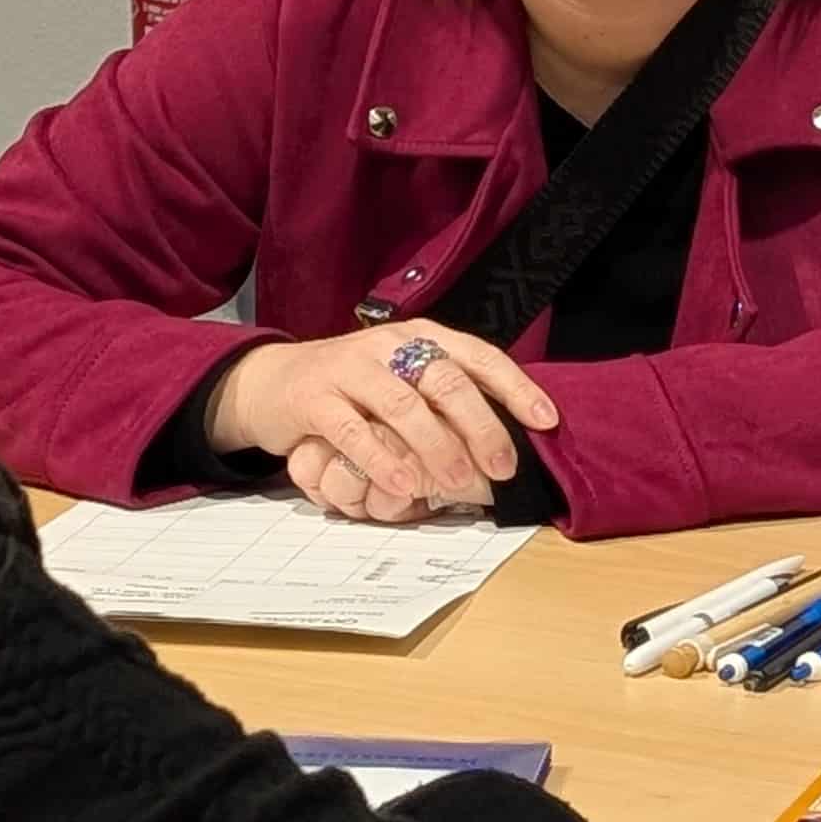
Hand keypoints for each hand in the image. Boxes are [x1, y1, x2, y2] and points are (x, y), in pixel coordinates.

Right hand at [207, 322, 553, 526]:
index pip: (479, 356)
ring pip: (404, 405)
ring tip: (459, 484)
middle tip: (503, 467)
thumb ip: (448, 399)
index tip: (546, 420)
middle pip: (447, 381)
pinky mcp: (317, 397)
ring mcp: (351, 368)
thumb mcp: (405, 379)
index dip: (516, 387)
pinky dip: (383, 459)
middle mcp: (391, 344)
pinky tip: (405, 484)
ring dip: (437, 447)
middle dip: (482, 427)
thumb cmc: (355, 388)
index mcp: (422, 337)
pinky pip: (354, 430)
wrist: (274, 380)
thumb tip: (509, 440)